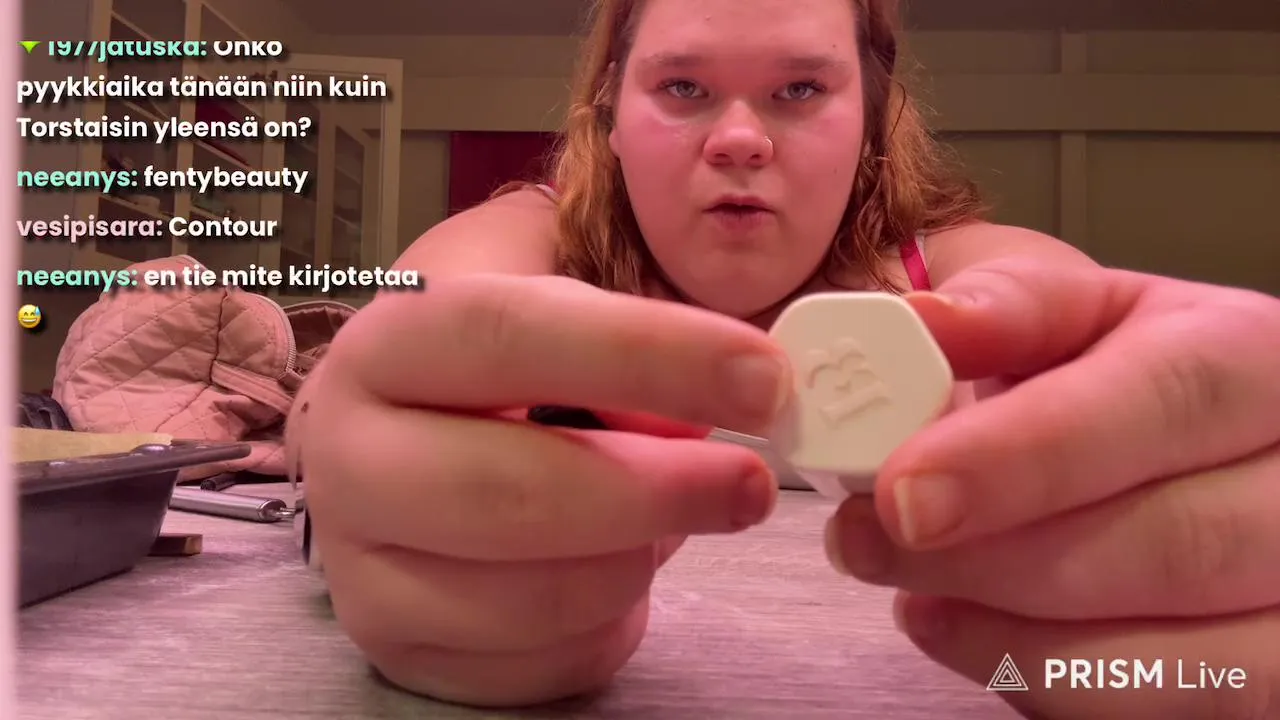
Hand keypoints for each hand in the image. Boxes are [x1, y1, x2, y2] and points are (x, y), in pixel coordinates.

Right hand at [289, 274, 787, 706]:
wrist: (417, 430)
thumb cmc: (511, 363)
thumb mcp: (562, 306)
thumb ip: (632, 341)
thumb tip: (722, 412)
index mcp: (388, 343)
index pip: (510, 335)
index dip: (647, 356)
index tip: (762, 378)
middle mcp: (345, 458)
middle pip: (511, 491)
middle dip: (658, 494)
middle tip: (752, 483)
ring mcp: (360, 569)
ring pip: (535, 596)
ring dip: (637, 560)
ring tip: (665, 519)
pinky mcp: (400, 650)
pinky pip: (540, 664)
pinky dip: (611, 621)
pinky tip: (617, 566)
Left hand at [824, 258, 1279, 718]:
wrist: (1191, 450)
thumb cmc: (1117, 380)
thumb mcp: (1074, 318)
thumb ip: (1005, 310)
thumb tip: (921, 321)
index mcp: (1258, 357)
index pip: (1167, 400)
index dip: (1028, 455)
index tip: (903, 494)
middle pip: (1178, 542)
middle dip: (995, 560)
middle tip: (869, 543)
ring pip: (1192, 658)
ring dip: (1017, 640)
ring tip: (914, 596)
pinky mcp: (1278, 674)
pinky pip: (1182, 712)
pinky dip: (1056, 689)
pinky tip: (973, 638)